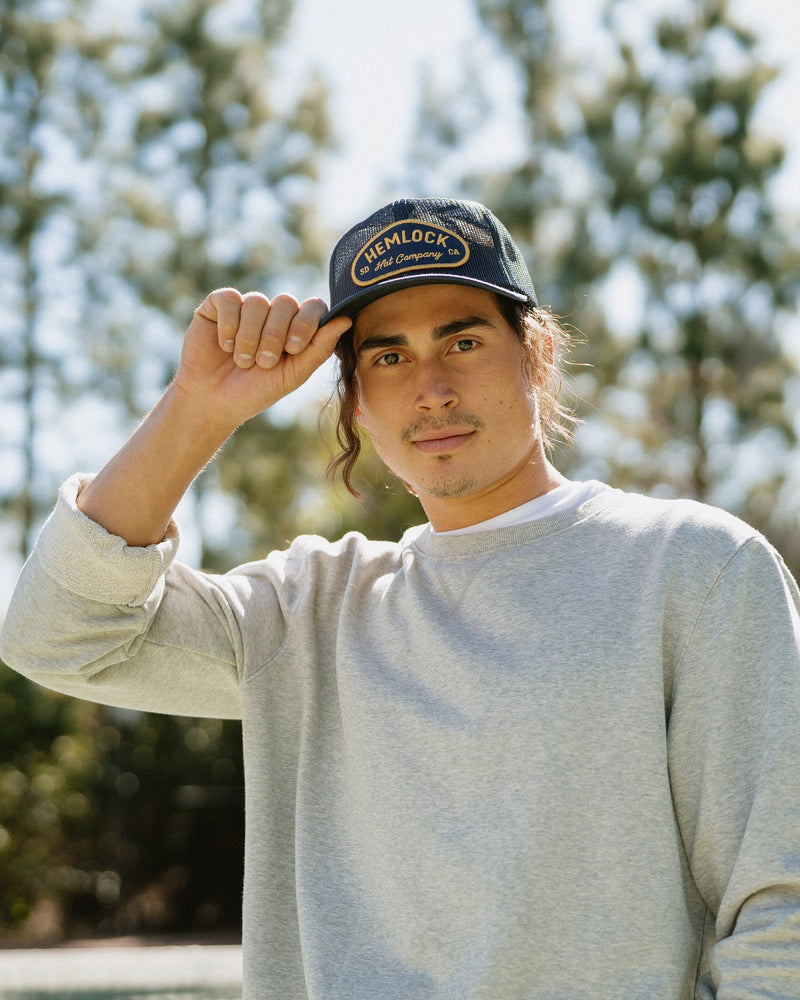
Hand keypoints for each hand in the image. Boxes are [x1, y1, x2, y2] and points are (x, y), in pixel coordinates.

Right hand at [175, 288, 351, 429]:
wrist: (213, 402)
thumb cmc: (255, 392)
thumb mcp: (292, 375)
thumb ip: (318, 349)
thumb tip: (346, 320)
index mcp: (296, 328)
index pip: (313, 307)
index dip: (306, 322)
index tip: (293, 349)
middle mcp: (273, 314)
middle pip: (286, 302)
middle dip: (275, 336)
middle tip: (264, 362)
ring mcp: (246, 307)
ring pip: (257, 301)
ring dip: (250, 336)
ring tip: (242, 361)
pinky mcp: (219, 305)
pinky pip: (230, 299)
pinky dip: (229, 325)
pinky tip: (225, 346)